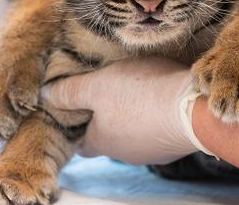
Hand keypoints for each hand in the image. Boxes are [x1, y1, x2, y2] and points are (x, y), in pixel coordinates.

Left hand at [41, 58, 208, 165]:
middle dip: (105, 119)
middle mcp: (125, 153)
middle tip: (105, 94)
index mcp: (101, 141)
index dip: (76, 126)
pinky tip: (159, 97)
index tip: (75, 110)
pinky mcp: (175, 142)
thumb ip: (69, 92)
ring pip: (134, 134)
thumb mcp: (96, 85)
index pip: (81, 142)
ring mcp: (152, 150)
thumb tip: (46, 97)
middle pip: (108, 138)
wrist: (193, 108)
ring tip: (135, 90)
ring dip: (132, 116)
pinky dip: (155, 115)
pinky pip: (158, 129)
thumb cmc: (139, 94)